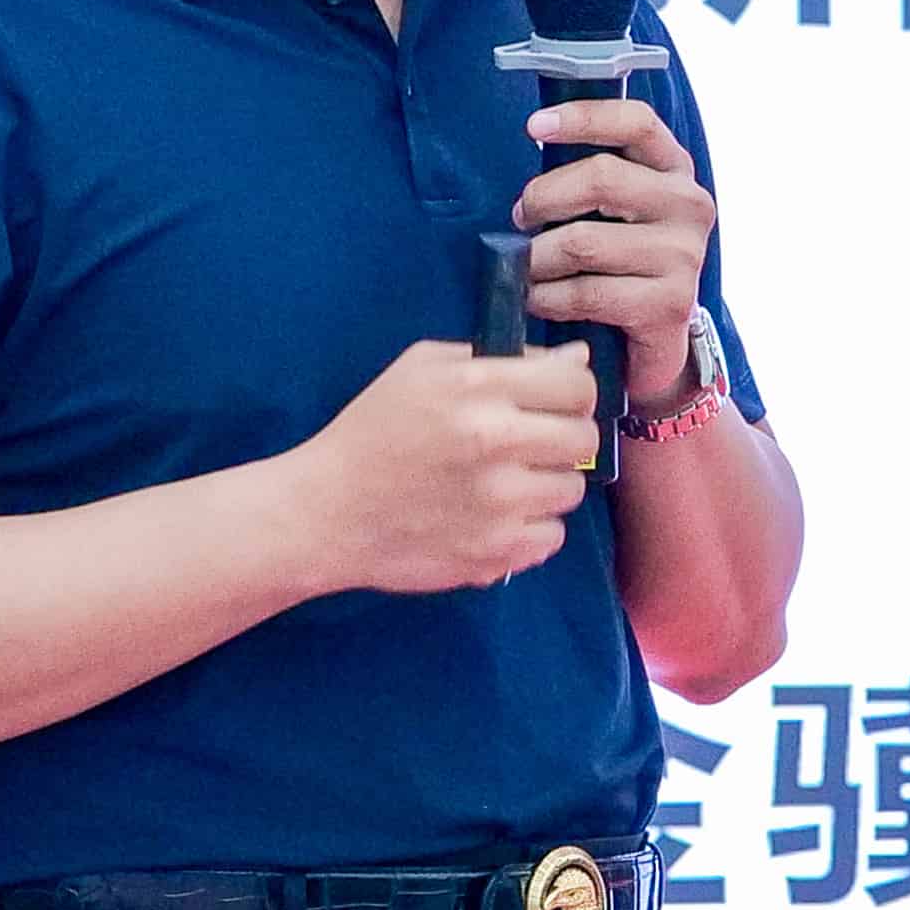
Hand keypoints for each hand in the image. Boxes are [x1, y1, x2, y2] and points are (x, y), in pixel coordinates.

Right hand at [294, 340, 601, 592]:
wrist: (326, 511)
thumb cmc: (372, 430)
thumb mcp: (423, 369)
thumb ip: (504, 358)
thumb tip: (577, 360)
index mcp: (477, 388)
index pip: (577, 385)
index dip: (571, 393)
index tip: (551, 404)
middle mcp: (495, 442)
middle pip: (584, 438)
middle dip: (564, 438)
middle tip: (531, 445)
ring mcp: (499, 503)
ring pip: (571, 490)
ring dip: (546, 485)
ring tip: (505, 484)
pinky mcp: (496, 552)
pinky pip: (552, 537)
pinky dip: (530, 529)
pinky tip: (495, 518)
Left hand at [517, 100, 718, 413]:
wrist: (654, 338)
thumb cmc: (621, 260)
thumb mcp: (615, 208)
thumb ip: (589, 174)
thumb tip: (535, 144)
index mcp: (674, 168)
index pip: (636, 123)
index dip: (583, 117)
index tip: (534, 126)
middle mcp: (688, 205)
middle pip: (601, 178)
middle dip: (543, 197)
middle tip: (521, 217)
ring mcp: (684, 256)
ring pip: (583, 241)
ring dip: (537, 257)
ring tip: (525, 267)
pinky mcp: (669, 304)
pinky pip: (586, 293)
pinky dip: (548, 297)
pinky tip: (538, 298)